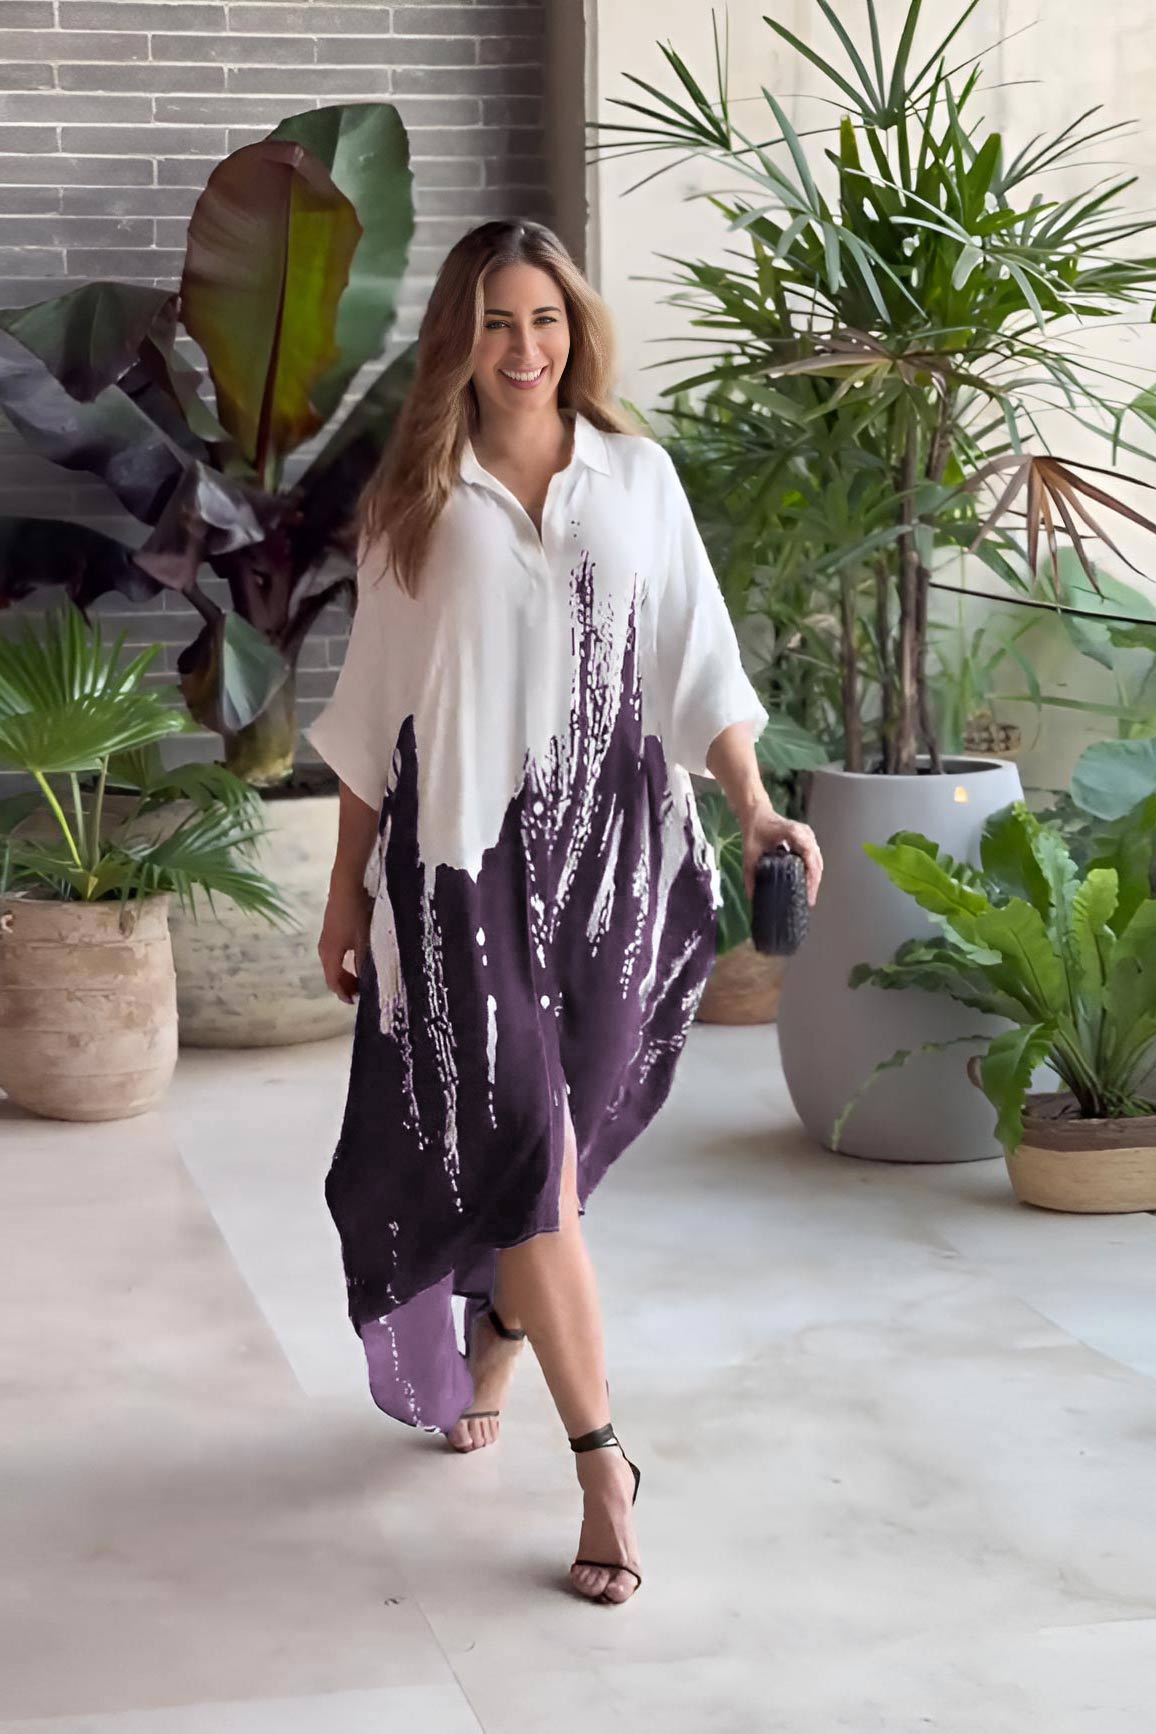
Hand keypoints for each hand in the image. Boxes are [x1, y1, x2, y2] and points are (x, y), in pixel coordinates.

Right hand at [318, 876, 372, 1003]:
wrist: (346, 884)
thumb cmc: (356, 912)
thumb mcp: (364, 940)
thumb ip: (364, 961)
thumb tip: (367, 981)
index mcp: (330, 954)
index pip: (333, 982)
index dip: (343, 994)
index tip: (356, 1002)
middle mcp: (324, 948)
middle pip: (332, 974)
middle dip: (345, 985)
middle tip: (362, 992)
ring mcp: (326, 939)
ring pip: (334, 964)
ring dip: (346, 973)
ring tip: (363, 977)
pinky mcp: (331, 930)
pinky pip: (336, 954)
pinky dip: (345, 962)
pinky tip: (359, 959)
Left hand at [741, 797, 822, 906]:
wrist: (757, 814)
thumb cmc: (755, 830)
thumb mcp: (749, 853)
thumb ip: (750, 875)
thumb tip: (752, 897)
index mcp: (793, 833)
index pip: (809, 856)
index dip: (811, 876)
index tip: (808, 892)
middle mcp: (805, 833)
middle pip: (816, 861)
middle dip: (814, 882)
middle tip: (809, 901)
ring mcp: (808, 835)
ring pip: (817, 860)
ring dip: (815, 878)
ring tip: (808, 895)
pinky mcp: (808, 839)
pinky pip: (814, 857)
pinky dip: (812, 871)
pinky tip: (807, 883)